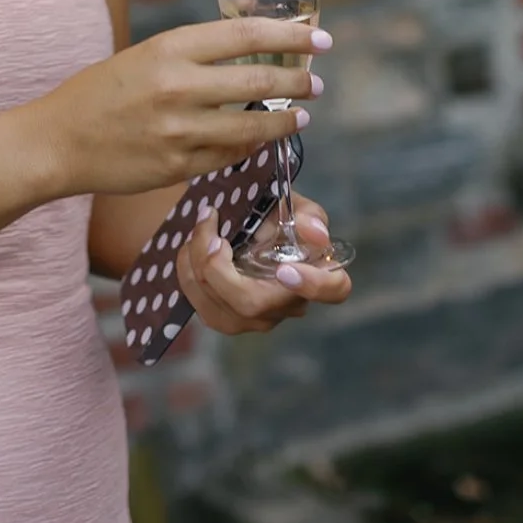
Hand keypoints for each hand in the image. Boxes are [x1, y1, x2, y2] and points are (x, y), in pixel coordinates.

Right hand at [32, 17, 329, 198]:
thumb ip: (191, 53)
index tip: (318, 38)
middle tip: (316, 83)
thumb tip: (247, 49)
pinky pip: (229, 157)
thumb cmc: (100, 92)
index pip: (245, 35)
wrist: (58, 140)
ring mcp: (179, 130)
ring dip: (284, 123)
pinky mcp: (177, 166)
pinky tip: (260, 142)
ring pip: (252, 128)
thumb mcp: (144, 56)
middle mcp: (177, 86)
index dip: (289, 36)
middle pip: (257, 83)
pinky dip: (250, 147)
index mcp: (169, 48)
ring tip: (300, 117)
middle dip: (297, 82)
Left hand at [175, 191, 352, 335]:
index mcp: (316, 271)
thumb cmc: (270, 211)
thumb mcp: (288, 202)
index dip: (314, 285)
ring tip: (198, 227)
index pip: (334, 290)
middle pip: (254, 304)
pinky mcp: (228, 320)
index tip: (285, 268)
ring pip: (223, 308)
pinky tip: (189, 247)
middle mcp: (289, 303)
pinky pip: (203, 307)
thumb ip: (305, 214)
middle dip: (219, 267)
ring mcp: (259, 318)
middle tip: (209, 225)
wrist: (234, 218)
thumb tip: (315, 234)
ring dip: (199, 262)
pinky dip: (188, 273)